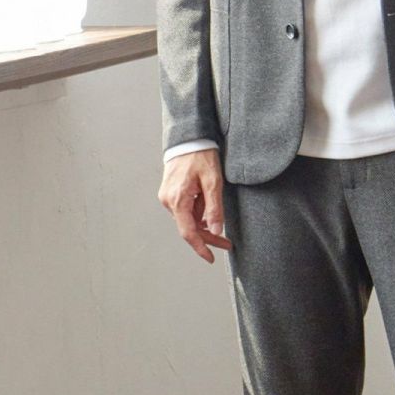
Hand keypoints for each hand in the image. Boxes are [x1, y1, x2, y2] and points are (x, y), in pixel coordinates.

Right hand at [158, 148, 232, 262]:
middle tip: (227, 244)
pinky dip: (198, 213)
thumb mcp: (213, 181)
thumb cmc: (201, 155)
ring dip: (204, 223)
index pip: (188, 232)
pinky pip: (185, 209)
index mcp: (178, 199)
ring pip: (188, 219)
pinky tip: (209, 207)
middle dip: (208, 237)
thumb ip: (214, 208)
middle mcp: (169, 200)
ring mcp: (168, 197)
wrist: (189, 137)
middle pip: (189, 228)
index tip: (211, 258)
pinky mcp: (170, 193)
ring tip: (220, 217)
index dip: (200, 248)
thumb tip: (216, 231)